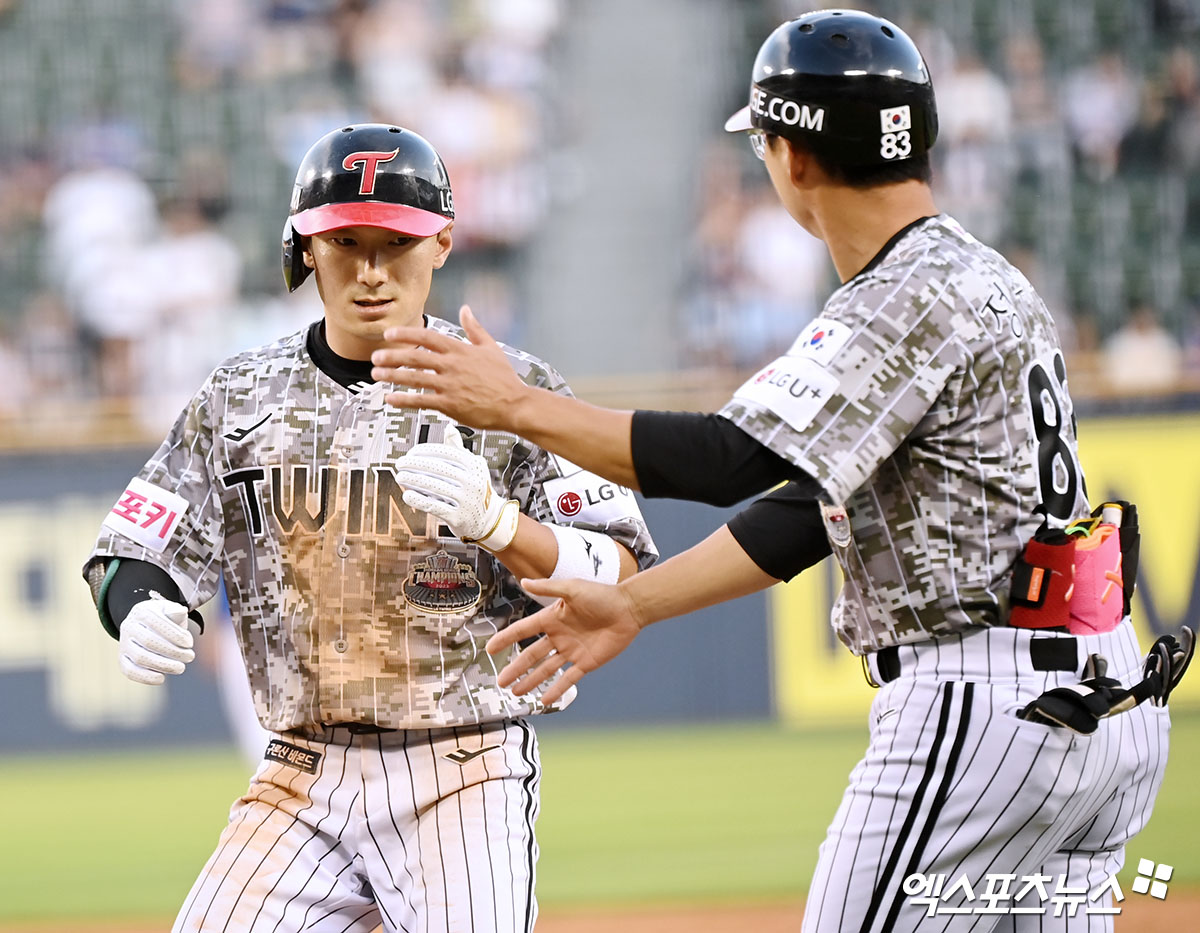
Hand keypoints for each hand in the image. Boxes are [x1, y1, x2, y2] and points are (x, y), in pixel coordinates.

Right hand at [118, 596, 194, 685]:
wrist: (146, 626)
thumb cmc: (164, 618)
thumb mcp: (170, 610)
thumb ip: (175, 611)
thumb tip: (180, 612)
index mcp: (141, 611)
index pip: (157, 623)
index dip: (175, 635)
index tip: (190, 644)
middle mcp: (128, 627)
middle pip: (149, 641)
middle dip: (172, 651)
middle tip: (190, 657)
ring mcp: (123, 644)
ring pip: (140, 657)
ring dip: (163, 665)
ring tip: (180, 668)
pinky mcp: (122, 659)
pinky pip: (129, 671)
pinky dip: (146, 677)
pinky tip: (162, 678)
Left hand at [371, 305, 530, 430]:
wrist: (515, 405)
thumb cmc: (504, 379)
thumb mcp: (491, 348)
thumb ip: (474, 328)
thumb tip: (466, 309)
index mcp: (460, 350)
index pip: (427, 338)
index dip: (405, 335)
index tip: (389, 334)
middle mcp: (452, 366)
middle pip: (415, 358)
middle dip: (392, 356)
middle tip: (376, 357)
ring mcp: (450, 386)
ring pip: (414, 378)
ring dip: (393, 376)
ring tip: (377, 375)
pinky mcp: (450, 405)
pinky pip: (421, 401)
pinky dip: (404, 400)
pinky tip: (391, 399)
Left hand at [396, 427, 518, 550]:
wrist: (488, 518)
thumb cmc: (476, 489)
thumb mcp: (472, 466)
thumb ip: (458, 448)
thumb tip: (449, 428)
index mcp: (475, 465)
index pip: (446, 453)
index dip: (426, 451)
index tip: (411, 452)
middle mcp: (473, 482)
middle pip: (439, 468)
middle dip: (415, 464)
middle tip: (401, 463)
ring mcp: (467, 500)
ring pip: (435, 486)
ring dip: (413, 480)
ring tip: (400, 477)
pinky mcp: (459, 517)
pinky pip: (435, 506)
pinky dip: (419, 500)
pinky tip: (407, 495)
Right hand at [485, 577, 646, 704]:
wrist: (629, 608)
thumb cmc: (602, 595)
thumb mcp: (572, 588)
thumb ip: (548, 588)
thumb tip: (523, 581)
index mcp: (553, 618)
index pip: (523, 630)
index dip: (506, 639)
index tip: (490, 649)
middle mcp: (559, 636)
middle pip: (532, 655)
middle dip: (516, 668)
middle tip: (500, 681)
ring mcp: (572, 650)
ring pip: (546, 669)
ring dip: (531, 681)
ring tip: (516, 692)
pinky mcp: (587, 662)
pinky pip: (569, 678)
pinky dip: (556, 689)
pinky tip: (544, 700)